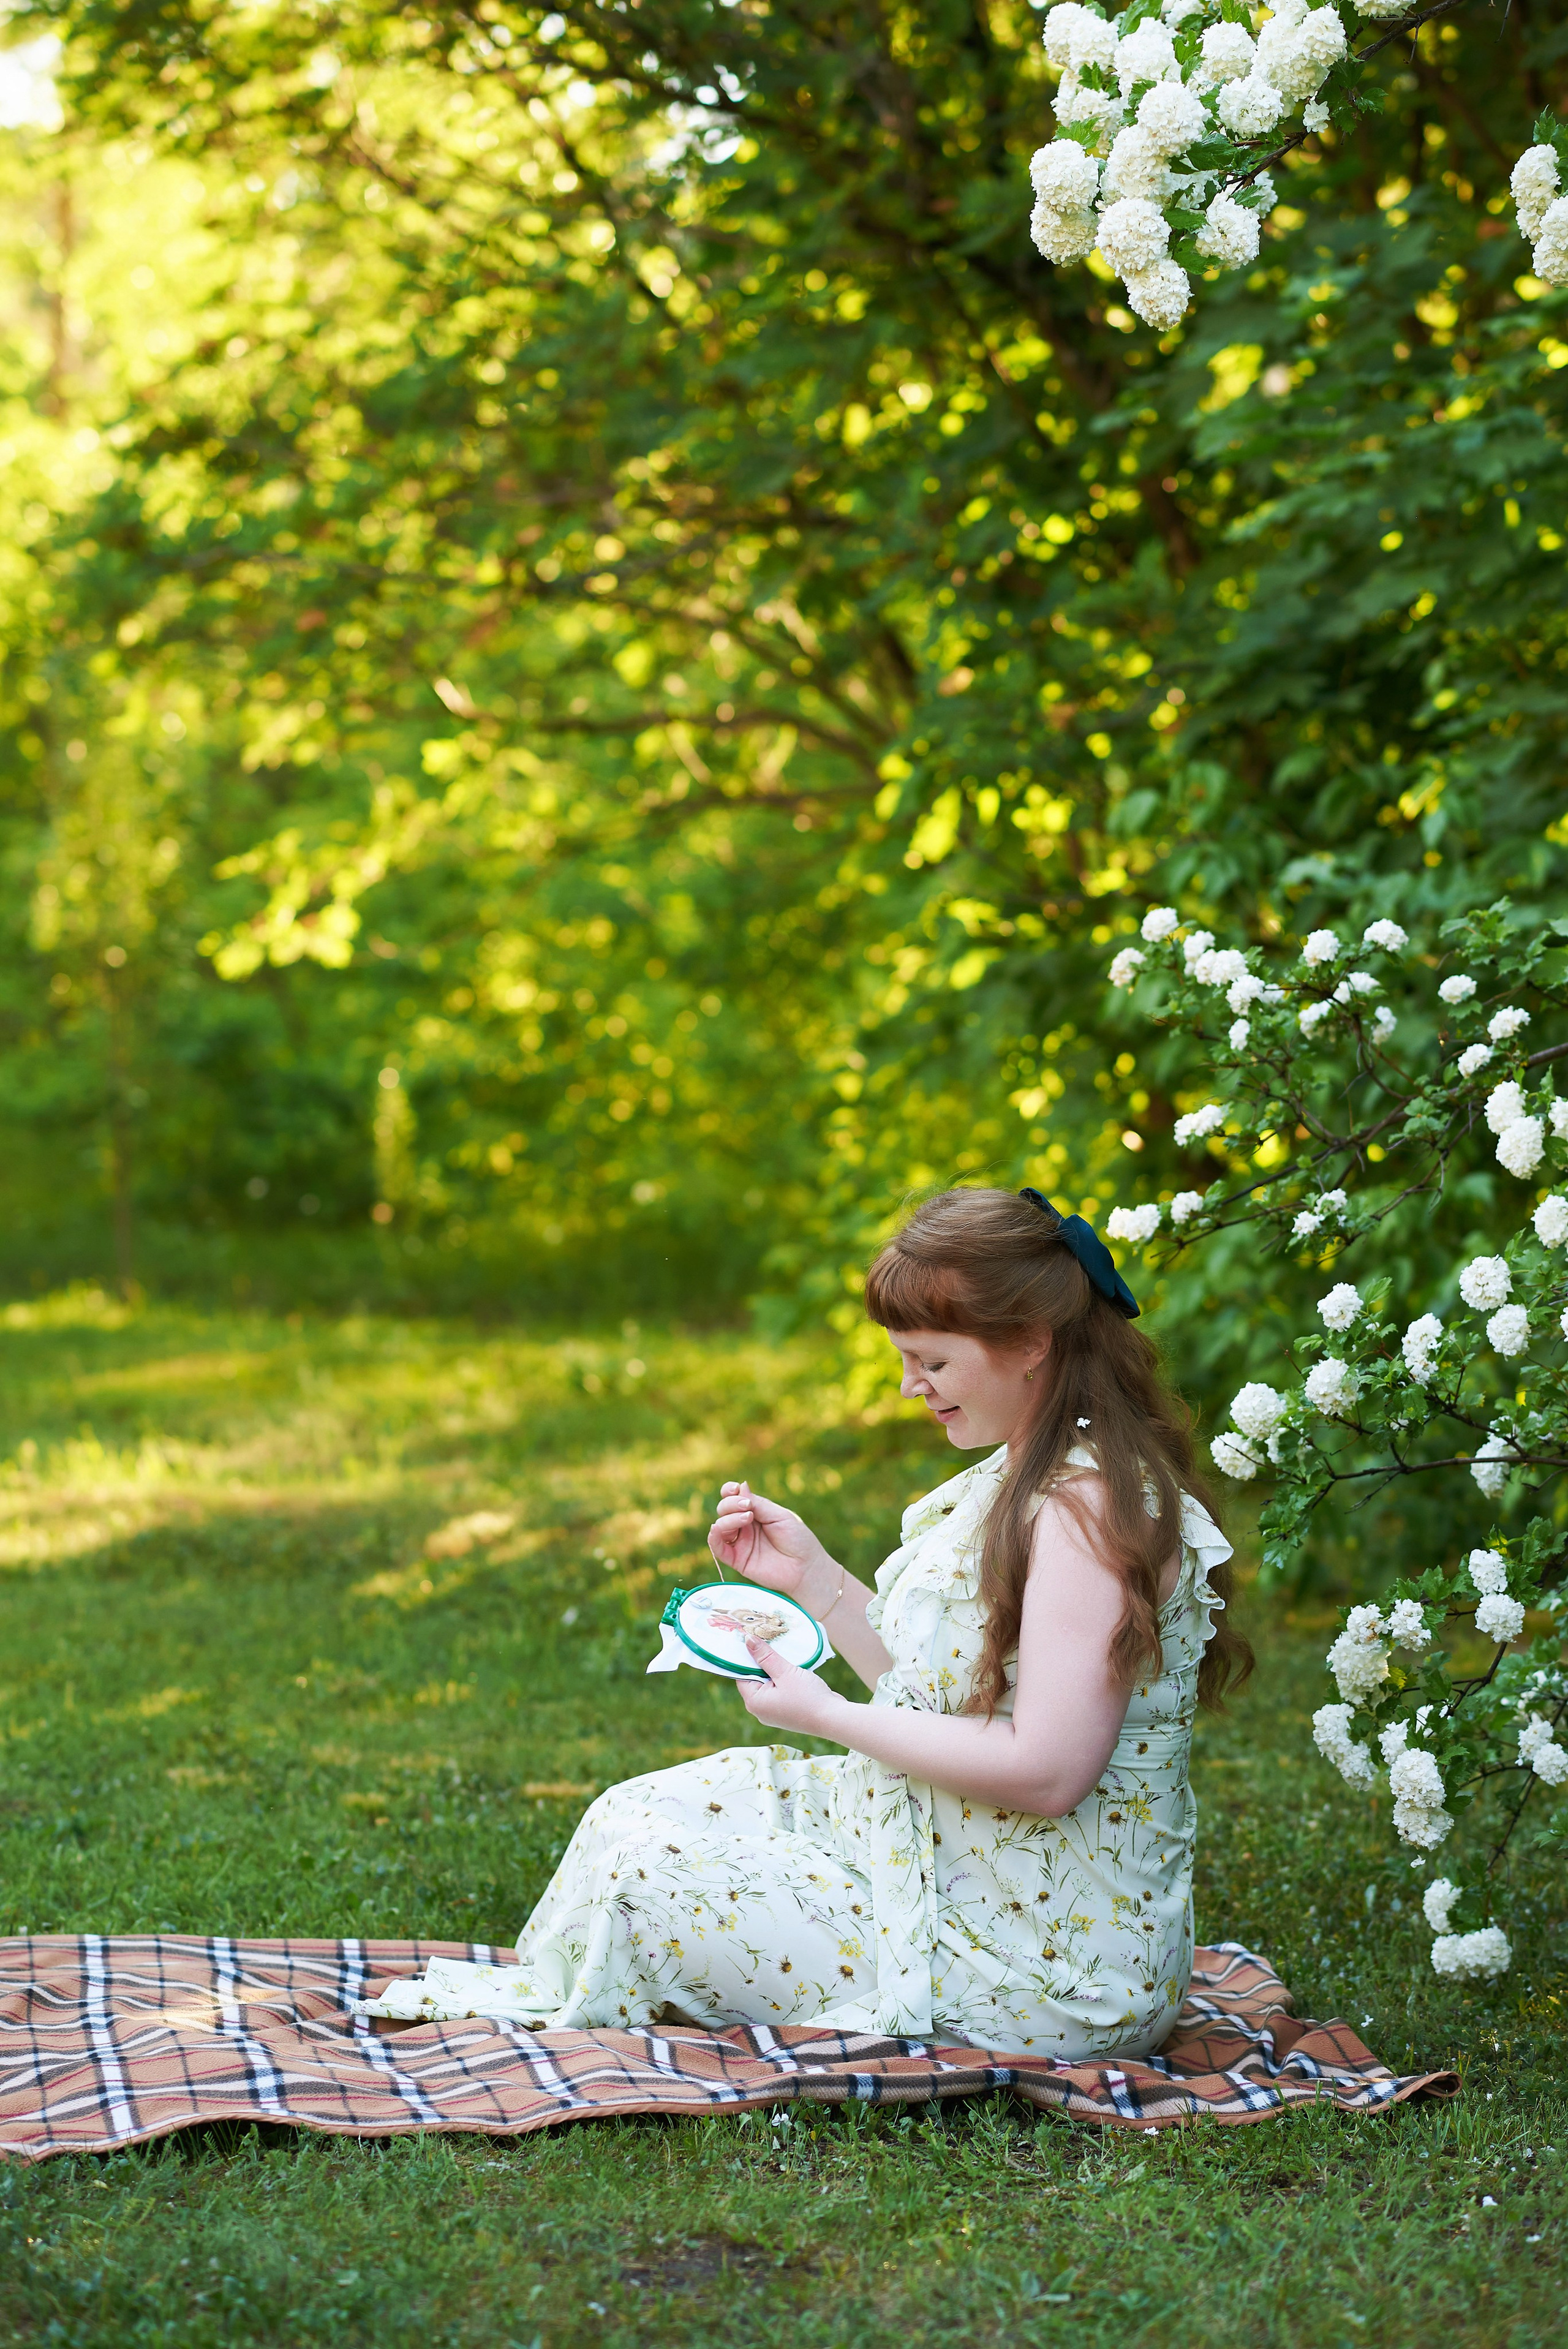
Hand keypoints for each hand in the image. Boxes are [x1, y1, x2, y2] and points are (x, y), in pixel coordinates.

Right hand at [707, 1481, 837, 1610]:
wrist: (806, 1567)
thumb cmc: (798, 1539)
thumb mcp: (780, 1515)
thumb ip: (759, 1504)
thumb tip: (740, 1486)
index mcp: (754, 1513)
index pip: (733, 1498)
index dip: (729, 1491)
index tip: (735, 1489)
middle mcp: (744, 1527)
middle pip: (724, 1510)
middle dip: (731, 1504)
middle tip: (748, 1507)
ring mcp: (740, 1543)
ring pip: (719, 1527)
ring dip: (728, 1519)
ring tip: (747, 1518)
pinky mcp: (737, 1560)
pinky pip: (717, 1548)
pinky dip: (713, 1537)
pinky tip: (717, 1528)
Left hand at [736, 1641, 846, 1737]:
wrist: (833, 1718)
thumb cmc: (807, 1698)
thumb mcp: (785, 1672)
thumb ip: (765, 1656)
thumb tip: (748, 1640)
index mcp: (755, 1702)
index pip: (741, 1675)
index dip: (746, 1657)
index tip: (751, 1639)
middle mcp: (762, 1709)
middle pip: (756, 1678)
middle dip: (763, 1662)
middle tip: (769, 1642)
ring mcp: (775, 1711)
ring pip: (770, 1683)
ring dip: (777, 1669)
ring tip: (784, 1654)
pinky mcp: (787, 1710)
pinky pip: (781, 1690)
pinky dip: (785, 1678)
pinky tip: (794, 1669)